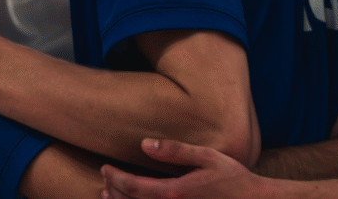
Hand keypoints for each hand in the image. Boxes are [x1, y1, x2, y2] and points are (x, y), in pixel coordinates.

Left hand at [100, 139, 264, 198]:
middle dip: (112, 192)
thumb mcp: (206, 157)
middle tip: (104, 179)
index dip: (113, 178)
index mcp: (175, 193)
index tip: (104, 169)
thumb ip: (174, 151)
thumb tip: (144, 144)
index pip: (132, 187)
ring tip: (108, 195)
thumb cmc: (233, 178)